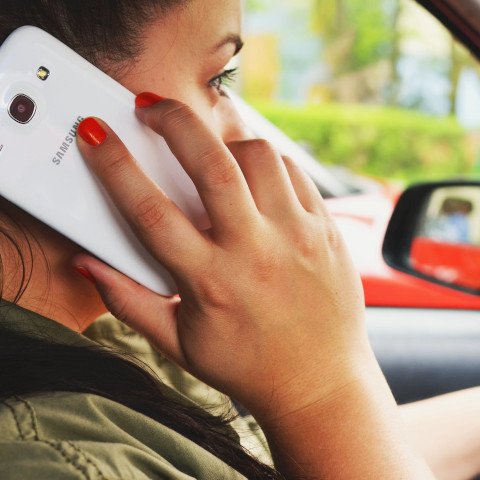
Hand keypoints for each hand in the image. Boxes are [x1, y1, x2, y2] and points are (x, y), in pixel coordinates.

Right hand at [73, 97, 367, 421]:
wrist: (320, 382)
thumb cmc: (247, 365)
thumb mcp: (179, 343)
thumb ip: (129, 302)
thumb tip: (90, 265)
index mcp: (211, 282)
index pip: (150, 211)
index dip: (115, 165)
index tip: (96, 134)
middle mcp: (255, 252)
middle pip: (211, 164)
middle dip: (173, 122)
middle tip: (152, 107)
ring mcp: (296, 236)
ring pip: (258, 156)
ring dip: (224, 141)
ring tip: (209, 151)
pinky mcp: (325, 229)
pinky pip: (293, 171)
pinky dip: (265, 161)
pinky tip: (251, 175)